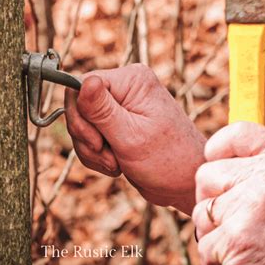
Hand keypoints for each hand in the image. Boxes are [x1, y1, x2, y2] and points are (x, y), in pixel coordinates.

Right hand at [64, 64, 205, 214]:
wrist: (185, 184)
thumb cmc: (168, 161)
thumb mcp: (130, 137)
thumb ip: (102, 110)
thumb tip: (85, 81)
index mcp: (131, 80)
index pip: (84, 83)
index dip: (81, 114)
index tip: (97, 142)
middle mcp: (125, 87)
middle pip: (79, 104)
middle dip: (87, 136)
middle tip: (108, 156)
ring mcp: (120, 104)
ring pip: (82, 122)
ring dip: (92, 149)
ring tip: (115, 163)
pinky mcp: (116, 122)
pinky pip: (89, 134)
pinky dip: (95, 154)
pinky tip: (115, 164)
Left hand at [193, 122, 264, 264]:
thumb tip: (221, 157)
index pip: (239, 132)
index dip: (219, 148)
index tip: (216, 161)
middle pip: (206, 173)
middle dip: (211, 199)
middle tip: (233, 219)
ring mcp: (253, 205)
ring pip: (201, 210)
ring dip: (213, 232)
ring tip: (242, 243)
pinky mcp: (236, 237)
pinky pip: (204, 243)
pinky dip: (214, 259)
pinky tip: (240, 262)